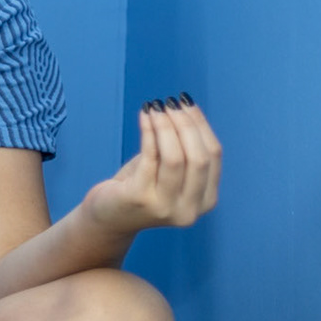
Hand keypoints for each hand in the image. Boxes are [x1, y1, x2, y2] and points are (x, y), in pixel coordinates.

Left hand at [82, 94, 221, 235]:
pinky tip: (144, 116)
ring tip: (155, 107)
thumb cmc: (139, 187)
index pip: (213, 156)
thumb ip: (183, 148)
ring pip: (175, 158)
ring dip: (166, 126)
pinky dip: (148, 132)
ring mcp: (165, 207)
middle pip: (198, 157)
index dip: (201, 126)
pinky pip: (149, 158)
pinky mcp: (139, 198)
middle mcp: (190, 209)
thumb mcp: (168, 170)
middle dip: (185, 125)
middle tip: (170, 103)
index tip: (187, 103)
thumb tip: (186, 108)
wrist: (107, 217)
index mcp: (206, 200)